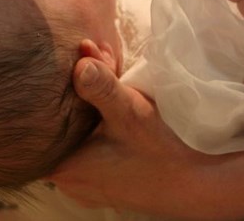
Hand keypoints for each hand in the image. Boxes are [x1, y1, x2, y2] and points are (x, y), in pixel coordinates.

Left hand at [48, 41, 224, 219]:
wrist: (198, 185)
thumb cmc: (161, 151)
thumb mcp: (130, 112)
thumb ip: (101, 86)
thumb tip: (80, 63)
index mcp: (62, 168)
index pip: (45, 120)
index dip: (59, 86)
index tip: (80, 60)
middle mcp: (66, 181)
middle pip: (61, 123)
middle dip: (79, 88)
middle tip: (99, 57)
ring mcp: (83, 185)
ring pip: (77, 132)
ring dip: (91, 102)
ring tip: (109, 70)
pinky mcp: (100, 182)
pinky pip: (89, 145)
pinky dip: (99, 122)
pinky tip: (115, 98)